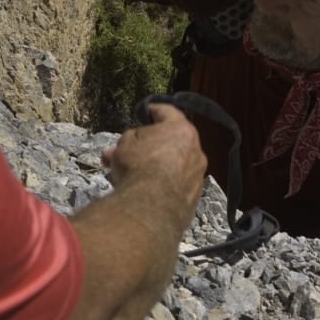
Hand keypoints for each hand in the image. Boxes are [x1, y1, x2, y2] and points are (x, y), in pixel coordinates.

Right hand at [101, 104, 206, 224]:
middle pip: (169, 142)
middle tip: (124, 151)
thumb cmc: (139, 167)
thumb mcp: (125, 144)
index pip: (168, 112)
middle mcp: (195, 152)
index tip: (146, 111)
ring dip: (151, 167)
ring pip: (170, 166)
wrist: (150, 209)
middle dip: (145, 146)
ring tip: (123, 175)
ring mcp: (196, 176)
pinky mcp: (193, 198)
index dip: (154, 110)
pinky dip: (159, 185)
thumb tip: (132, 142)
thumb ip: (131, 138)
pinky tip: (139, 191)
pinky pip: (173, 185)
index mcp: (182, 131)